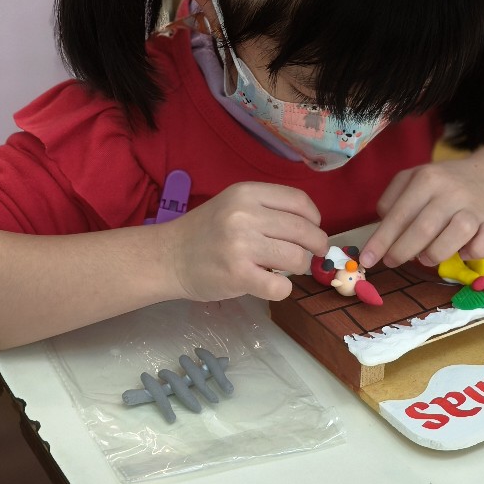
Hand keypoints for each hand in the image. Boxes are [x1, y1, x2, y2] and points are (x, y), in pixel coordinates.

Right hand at [161, 182, 328, 301]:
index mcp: (247, 193)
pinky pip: (280, 286)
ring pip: (297, 257)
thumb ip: (267, 209)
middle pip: (303, 230)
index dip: (315, 218)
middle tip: (311, 254)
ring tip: (286, 269)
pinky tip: (272, 285)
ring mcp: (241, 246)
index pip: (299, 201)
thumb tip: (311, 227)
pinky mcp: (238, 275)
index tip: (314, 229)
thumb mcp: (234, 204)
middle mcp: (245, 215)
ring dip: (299, 267)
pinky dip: (283, 289)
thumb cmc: (205, 231)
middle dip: (315, 245)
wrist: (168, 257)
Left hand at [359, 155, 483, 268]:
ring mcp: (475, 208)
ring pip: (458, 233)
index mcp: (428, 178)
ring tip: (425, 257)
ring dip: (435, 253)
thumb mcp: (413, 179)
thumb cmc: (443, 185)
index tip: (367, 259)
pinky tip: (461, 252)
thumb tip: (382, 232)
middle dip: (402, 251)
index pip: (399, 213)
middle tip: (392, 261)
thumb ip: (392, 201)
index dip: (381, 240)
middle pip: (424, 227)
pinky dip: (471, 253)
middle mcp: (452, 191)